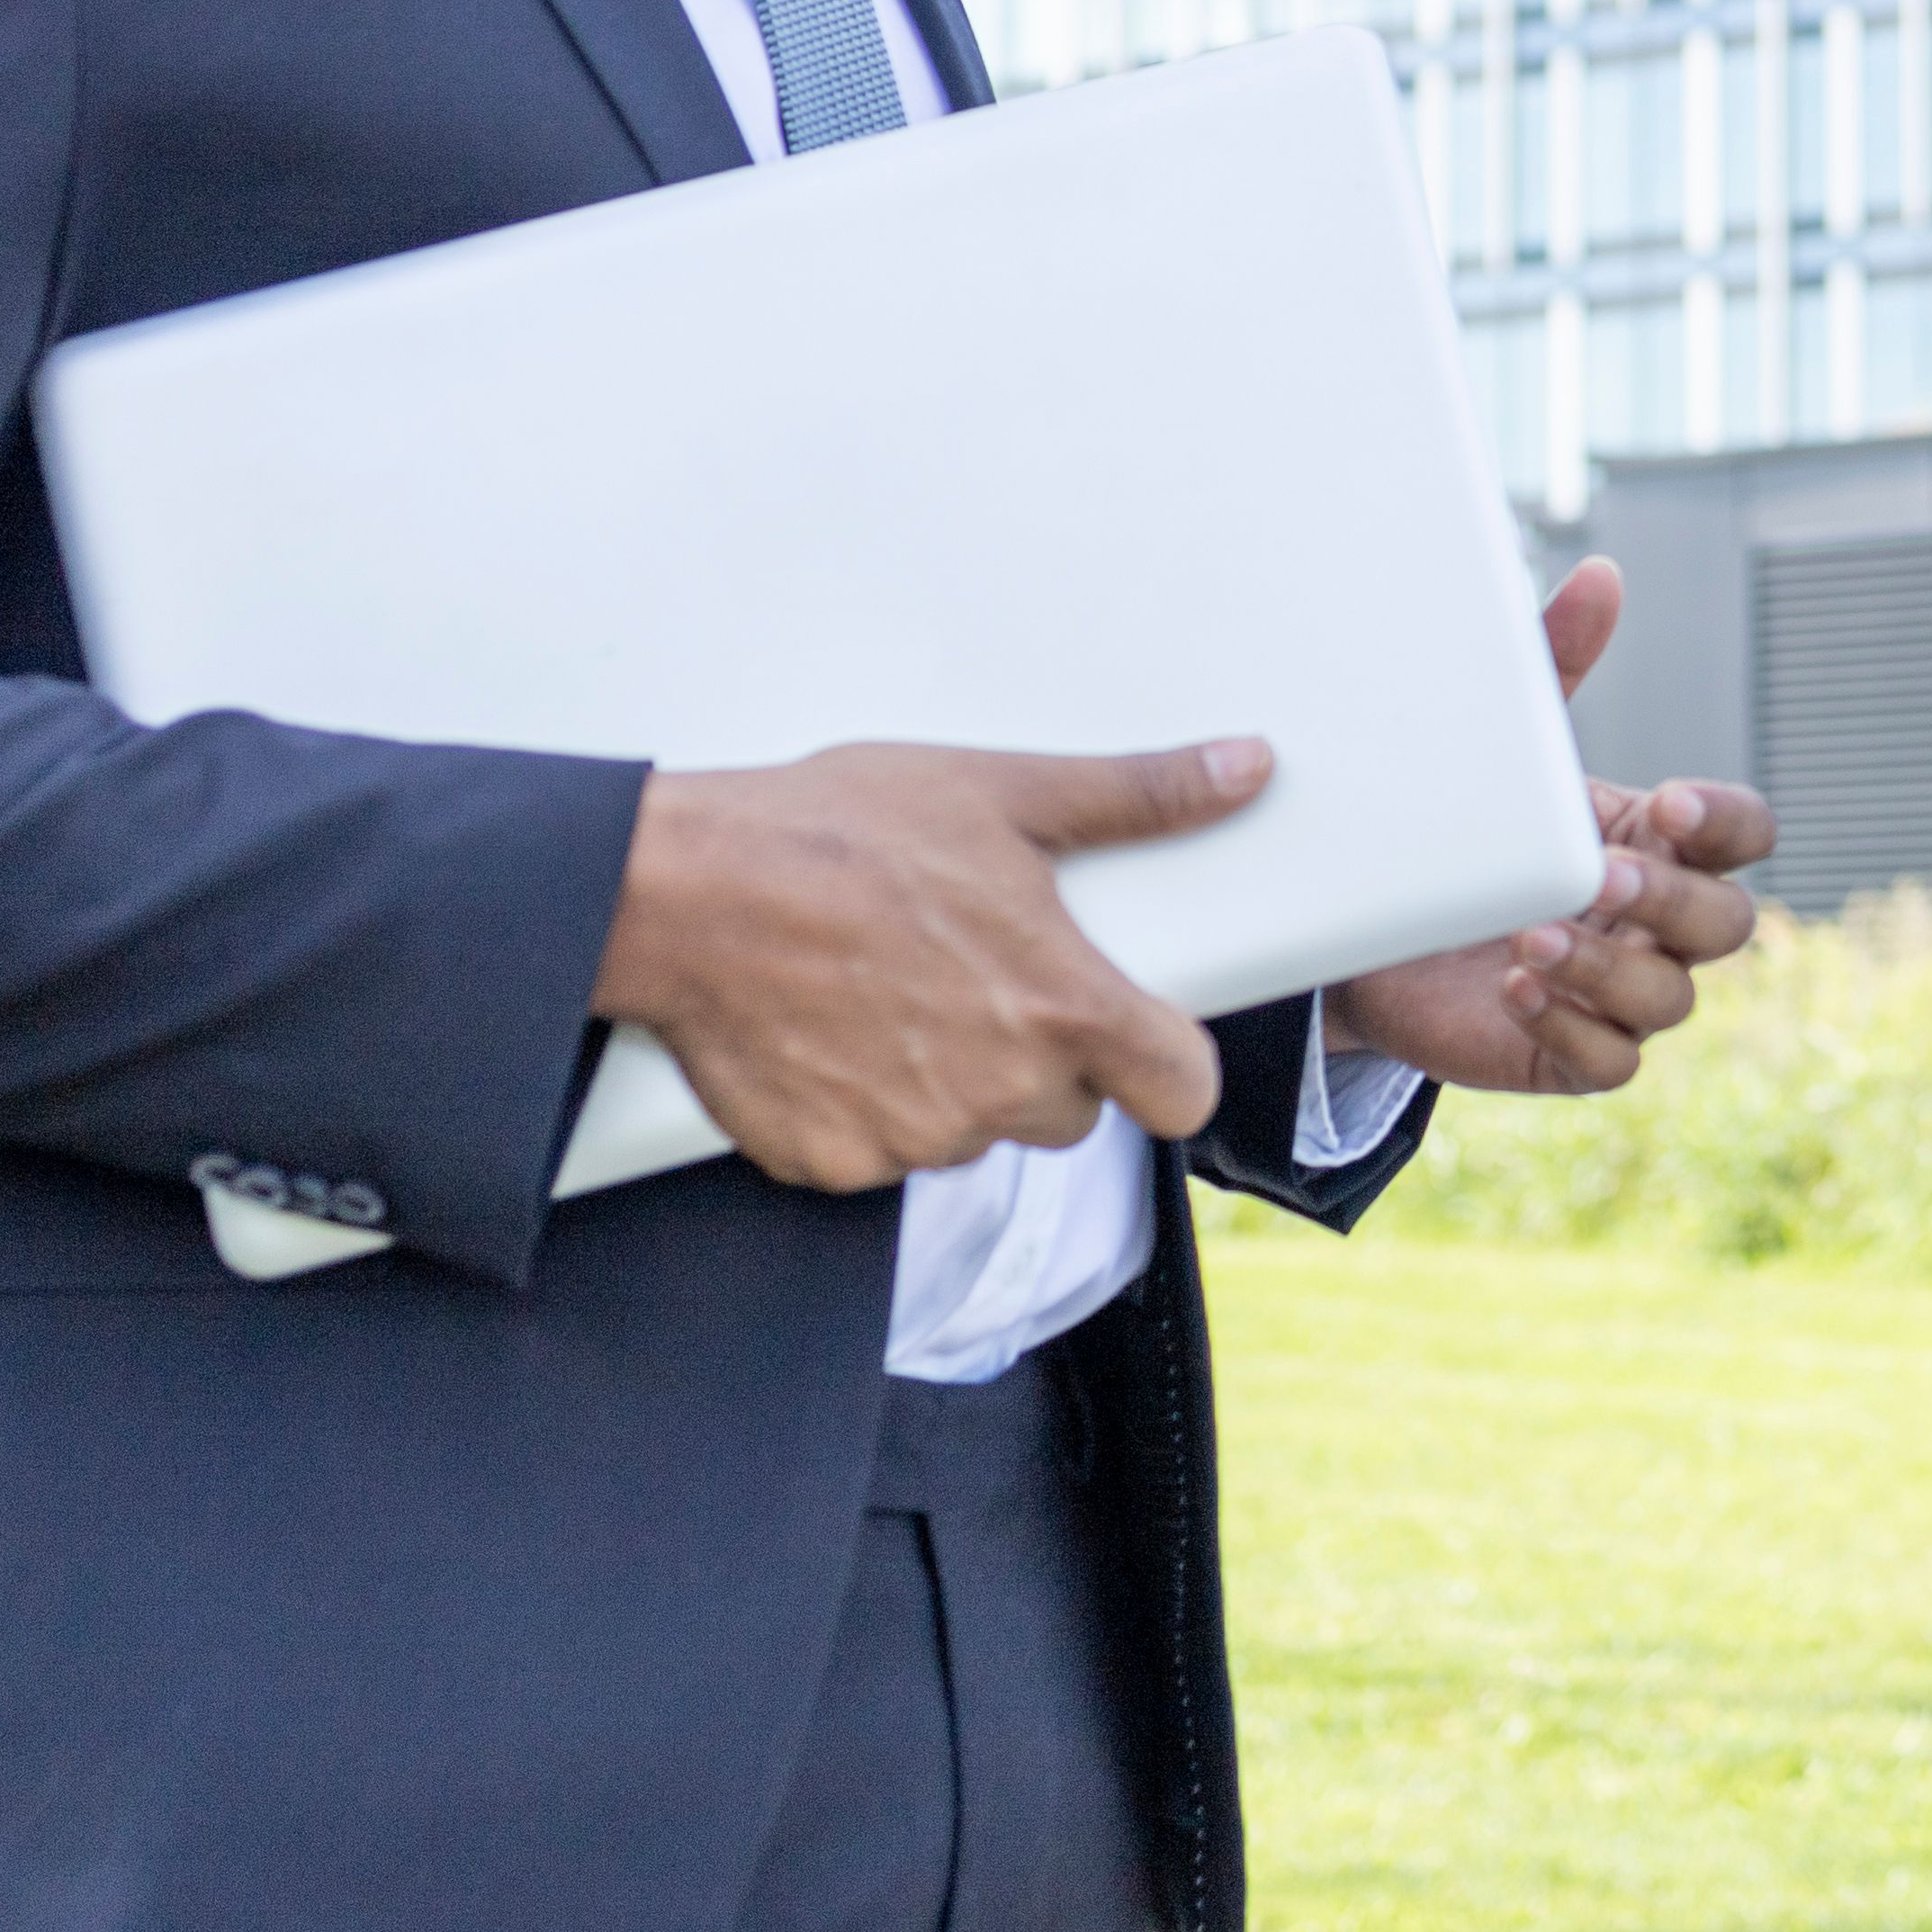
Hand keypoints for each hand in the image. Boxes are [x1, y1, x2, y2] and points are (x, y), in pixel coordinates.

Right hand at [589, 737, 1272, 1190]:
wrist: (685, 892)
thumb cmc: (841, 830)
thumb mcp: (1003, 792)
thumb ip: (1138, 797)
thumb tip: (1246, 767)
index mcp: (1062, 1009)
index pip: (1183, 1092)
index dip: (1167, 1064)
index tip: (1138, 1034)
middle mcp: (1000, 1094)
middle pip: (1070, 1112)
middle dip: (1042, 1059)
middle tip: (976, 978)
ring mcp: (913, 1140)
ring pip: (975, 1133)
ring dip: (954, 1084)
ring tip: (894, 992)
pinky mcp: (833, 1165)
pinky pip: (882, 1153)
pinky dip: (867, 1108)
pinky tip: (833, 1033)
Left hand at [1329, 559, 1779, 1096]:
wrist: (1374, 936)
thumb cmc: (1468, 834)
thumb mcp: (1508, 752)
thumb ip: (1554, 663)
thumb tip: (1601, 574)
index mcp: (1662, 840)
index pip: (1746, 834)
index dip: (1727, 823)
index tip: (1669, 801)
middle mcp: (1661, 922)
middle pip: (1729, 923)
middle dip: (1670, 900)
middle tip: (1598, 876)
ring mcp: (1626, 994)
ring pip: (1671, 997)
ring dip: (1608, 968)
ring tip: (1529, 938)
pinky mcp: (1575, 1054)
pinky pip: (1612, 1061)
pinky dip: (1570, 1027)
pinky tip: (1515, 988)